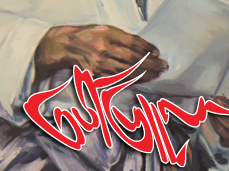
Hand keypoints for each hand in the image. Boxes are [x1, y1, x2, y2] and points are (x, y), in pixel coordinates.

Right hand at [34, 25, 167, 82]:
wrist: (60, 45)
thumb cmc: (87, 37)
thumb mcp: (103, 30)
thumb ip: (124, 38)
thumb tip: (149, 49)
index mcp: (105, 33)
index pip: (132, 41)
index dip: (147, 48)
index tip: (158, 53)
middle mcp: (102, 47)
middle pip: (132, 58)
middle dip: (151, 63)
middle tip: (164, 66)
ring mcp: (98, 62)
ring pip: (127, 71)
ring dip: (145, 73)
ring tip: (157, 73)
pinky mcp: (95, 75)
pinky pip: (118, 79)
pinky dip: (133, 79)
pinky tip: (143, 79)